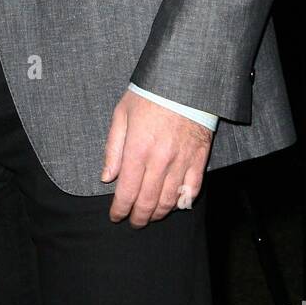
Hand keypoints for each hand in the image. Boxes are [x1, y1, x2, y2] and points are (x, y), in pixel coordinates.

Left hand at [101, 88, 212, 225]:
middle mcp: (160, 160)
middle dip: (138, 217)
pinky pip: (192, 190)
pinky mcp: (199, 159)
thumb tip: (107, 177)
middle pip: (147, 202)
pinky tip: (174, 206)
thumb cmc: (148, 95)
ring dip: (157, 213)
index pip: (126, 191)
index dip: (119, 209)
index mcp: (137, 149)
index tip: (115, 216)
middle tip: (133, 222)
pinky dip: (182, 203)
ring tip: (149, 216)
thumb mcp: (121, 115)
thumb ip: (113, 149)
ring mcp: (181, 162)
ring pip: (169, 200)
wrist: (184, 82)